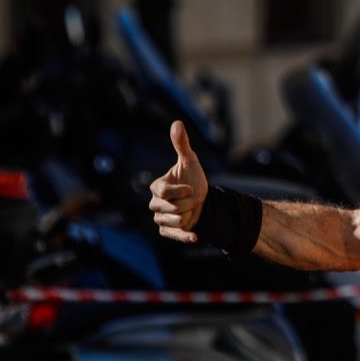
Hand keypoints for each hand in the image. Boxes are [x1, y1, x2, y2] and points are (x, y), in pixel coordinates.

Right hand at [148, 120, 207, 243]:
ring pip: (173, 220)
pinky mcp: (167, 230)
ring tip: (191, 210)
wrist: (205, 200)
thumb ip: (181, 144)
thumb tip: (177, 123)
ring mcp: (160, 217)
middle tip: (191, 200)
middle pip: (169, 207)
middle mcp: (154, 203)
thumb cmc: (194, 179)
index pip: (163, 192)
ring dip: (188, 215)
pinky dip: (185, 236)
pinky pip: (172, 235)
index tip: (191, 188)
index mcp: (156, 187)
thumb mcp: (190, 161)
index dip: (180, 191)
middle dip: (186, 203)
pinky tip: (196, 237)